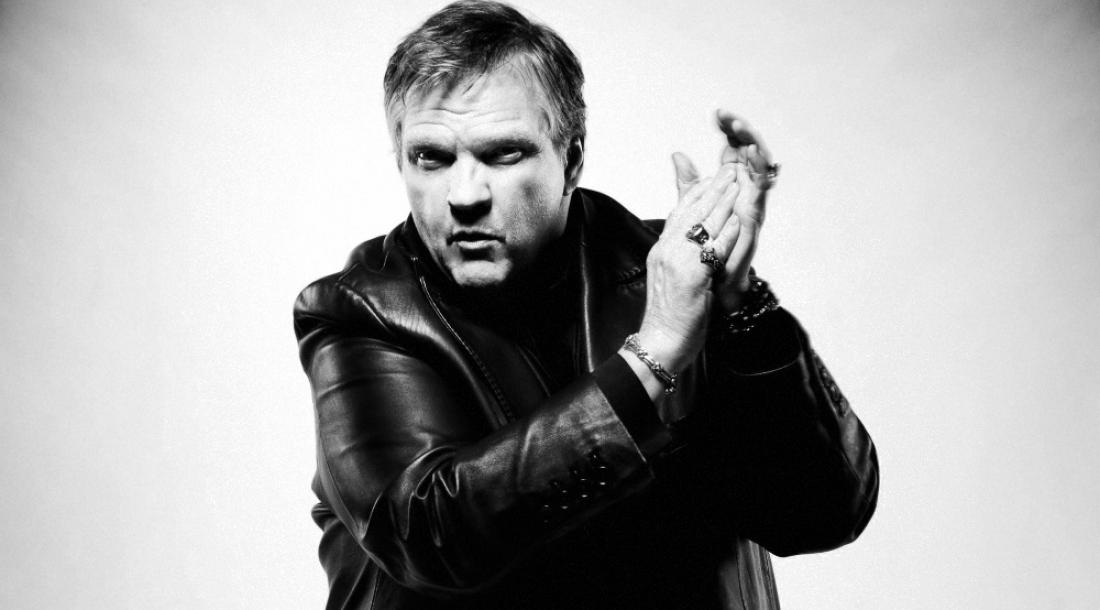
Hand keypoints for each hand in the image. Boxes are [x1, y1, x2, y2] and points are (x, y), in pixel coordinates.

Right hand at [632, 161, 742, 375]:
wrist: (660, 340)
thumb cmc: (670, 314)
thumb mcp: (672, 275)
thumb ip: (681, 252)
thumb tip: (689, 238)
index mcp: (661, 248)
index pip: (679, 211)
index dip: (697, 191)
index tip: (713, 176)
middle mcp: (666, 250)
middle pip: (691, 211)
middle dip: (712, 188)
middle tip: (729, 169)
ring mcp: (677, 261)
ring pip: (702, 224)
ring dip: (722, 202)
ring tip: (737, 184)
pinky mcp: (691, 276)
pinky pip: (712, 249)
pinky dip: (726, 233)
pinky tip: (737, 220)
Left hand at [673, 109, 777, 310]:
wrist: (708, 290)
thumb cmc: (703, 256)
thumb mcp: (691, 211)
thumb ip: (688, 183)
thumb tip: (678, 155)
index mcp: (730, 190)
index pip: (732, 153)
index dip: (728, 132)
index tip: (718, 114)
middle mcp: (744, 195)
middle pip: (748, 155)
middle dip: (740, 132)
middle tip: (727, 115)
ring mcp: (751, 204)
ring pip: (758, 166)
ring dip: (751, 144)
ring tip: (739, 126)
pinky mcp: (755, 216)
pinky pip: (762, 186)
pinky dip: (760, 167)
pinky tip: (752, 151)